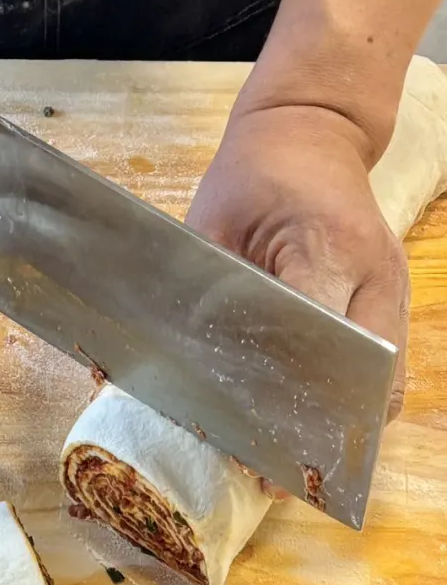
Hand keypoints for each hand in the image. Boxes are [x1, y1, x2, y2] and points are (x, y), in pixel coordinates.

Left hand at [186, 103, 408, 419]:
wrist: (310, 133)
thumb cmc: (252, 175)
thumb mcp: (211, 225)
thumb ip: (208, 290)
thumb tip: (188, 357)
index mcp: (326, 246)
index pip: (317, 337)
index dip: (284, 384)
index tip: (250, 416)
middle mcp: (376, 273)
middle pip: (363, 374)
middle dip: (319, 417)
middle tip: (272, 452)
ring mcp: (395, 288)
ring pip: (385, 380)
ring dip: (343, 414)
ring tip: (292, 444)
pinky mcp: (396, 298)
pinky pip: (387, 366)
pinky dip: (355, 394)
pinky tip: (315, 411)